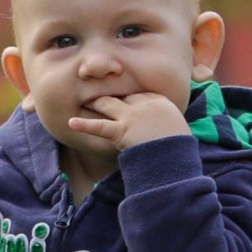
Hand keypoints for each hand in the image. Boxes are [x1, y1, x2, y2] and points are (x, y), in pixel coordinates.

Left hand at [66, 90, 189, 156]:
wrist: (175, 156)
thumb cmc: (180, 147)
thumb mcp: (179, 130)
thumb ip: (168, 125)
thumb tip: (165, 132)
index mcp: (161, 102)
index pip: (140, 94)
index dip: (131, 98)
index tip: (126, 99)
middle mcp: (144, 105)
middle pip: (123, 96)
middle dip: (112, 96)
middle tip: (102, 97)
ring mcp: (131, 116)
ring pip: (108, 104)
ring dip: (96, 103)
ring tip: (85, 101)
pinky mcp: (121, 131)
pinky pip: (99, 126)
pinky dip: (84, 124)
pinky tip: (71, 122)